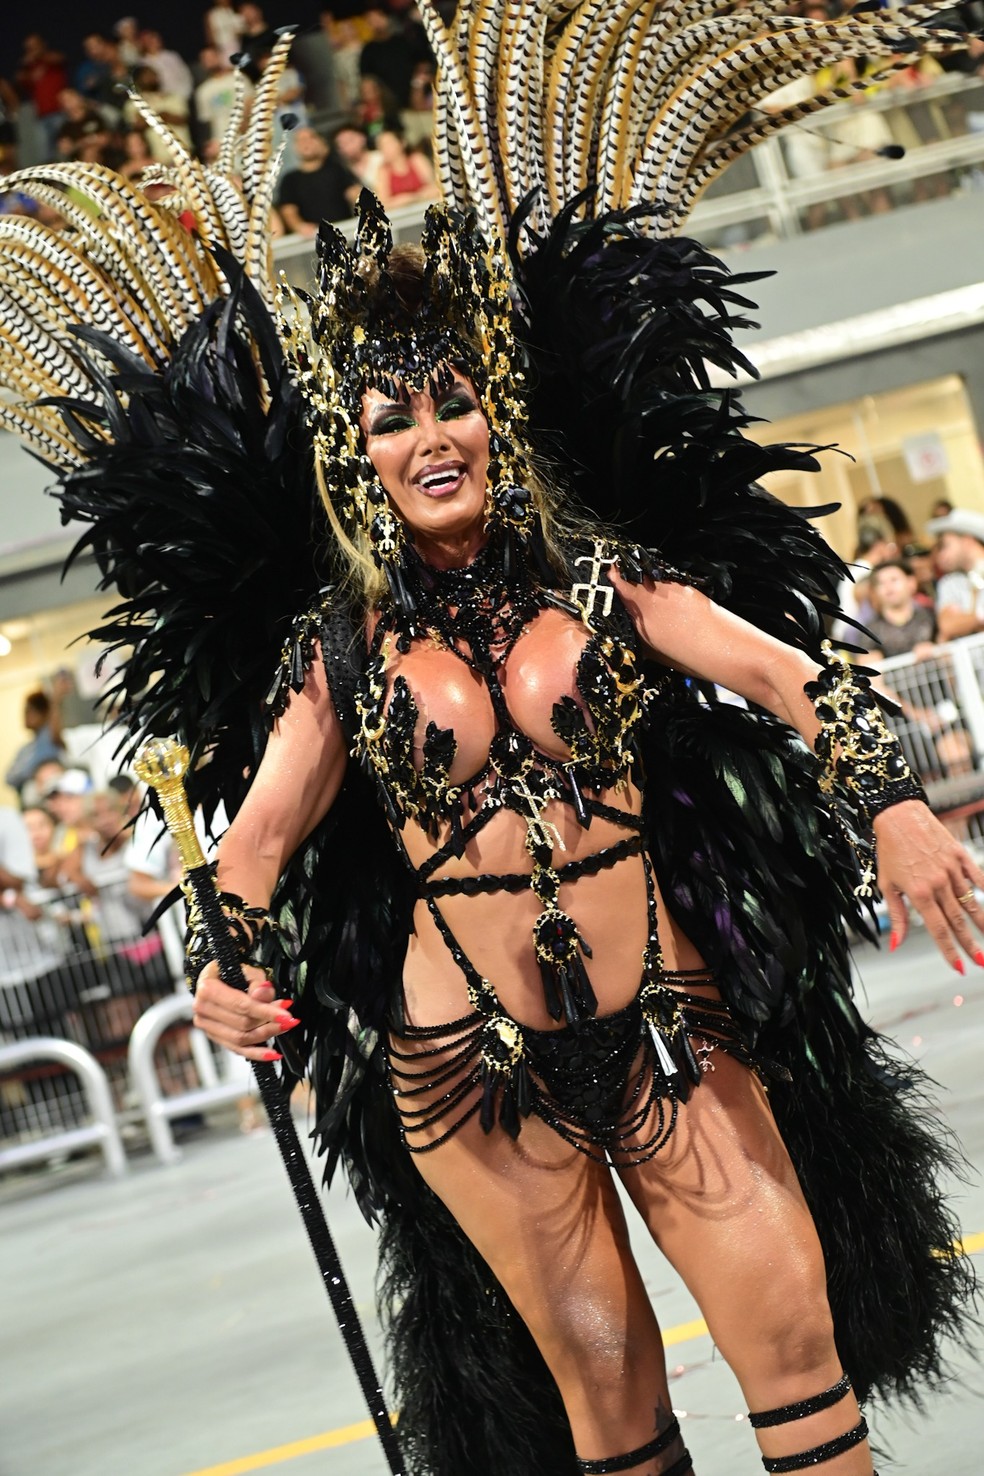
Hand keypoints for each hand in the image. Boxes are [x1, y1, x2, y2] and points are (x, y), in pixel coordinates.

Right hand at [192, 960, 300, 1060]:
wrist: (214, 978)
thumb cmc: (229, 972)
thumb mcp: (246, 968)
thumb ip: (257, 982)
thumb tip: (263, 994)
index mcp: (208, 989)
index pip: (241, 1005)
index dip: (266, 1012)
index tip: (285, 1015)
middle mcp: (203, 1009)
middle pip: (242, 1024)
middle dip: (269, 1023)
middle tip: (288, 1018)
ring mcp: (207, 1025)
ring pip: (241, 1039)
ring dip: (266, 1035)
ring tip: (283, 1027)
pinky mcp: (214, 1036)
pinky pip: (236, 1049)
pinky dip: (256, 1053)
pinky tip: (271, 1054)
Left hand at [874, 800, 983, 970]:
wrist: (899, 815)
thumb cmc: (890, 850)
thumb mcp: (886, 884)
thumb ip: (896, 916)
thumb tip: (895, 943)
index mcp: (918, 892)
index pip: (937, 929)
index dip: (949, 950)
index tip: (959, 967)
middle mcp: (937, 882)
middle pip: (958, 920)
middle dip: (970, 943)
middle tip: (980, 961)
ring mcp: (951, 868)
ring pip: (970, 902)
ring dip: (982, 923)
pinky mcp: (959, 855)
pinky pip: (977, 877)